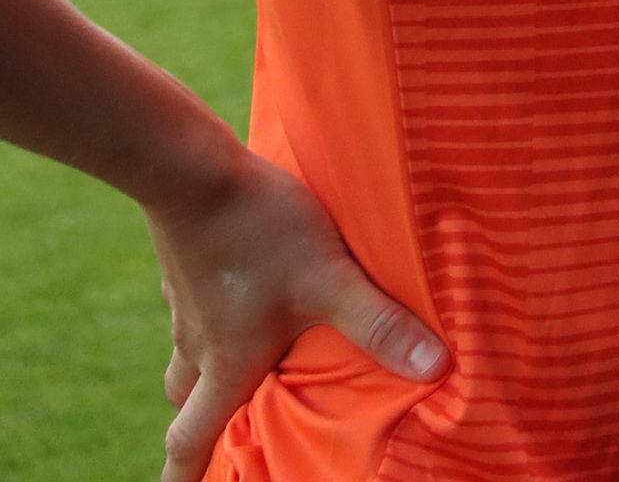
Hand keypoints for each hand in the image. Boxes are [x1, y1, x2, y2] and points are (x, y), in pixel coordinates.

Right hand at [147, 148, 446, 481]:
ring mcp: (184, 303)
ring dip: (200, 371)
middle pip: (184, 402)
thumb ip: (379, 324)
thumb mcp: (330, 280)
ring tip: (227, 366)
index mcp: (226, 364)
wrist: (192, 168)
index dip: (185, 476)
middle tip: (208, 438)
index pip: (191, 440)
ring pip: (184, 354)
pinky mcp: (182, 262)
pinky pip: (189, 304)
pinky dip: (206, 314)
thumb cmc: (263, 230)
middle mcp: (197, 343)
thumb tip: (436, 369)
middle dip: (196, 426)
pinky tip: (230, 291)